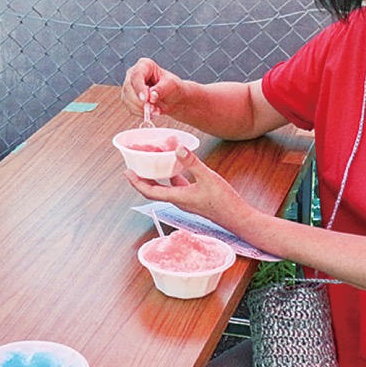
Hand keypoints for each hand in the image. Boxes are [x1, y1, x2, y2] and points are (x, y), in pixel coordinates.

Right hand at [121, 58, 185, 120]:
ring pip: (127, 99)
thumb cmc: (172, 88)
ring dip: (141, 108)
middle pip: (128, 88)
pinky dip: (141, 113)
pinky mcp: (128, 99)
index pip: (137, 75)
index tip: (145, 99)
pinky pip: (130, 108)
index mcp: (144, 65)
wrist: (172, 98)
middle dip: (140, 101)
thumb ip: (161, 89)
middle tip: (152, 108)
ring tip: (155, 110)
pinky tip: (151, 111)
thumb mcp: (171, 86)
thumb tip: (151, 96)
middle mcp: (133, 74)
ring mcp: (129, 86)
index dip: (139, 88)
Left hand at [124, 147, 252, 228]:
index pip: (150, 191)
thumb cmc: (224, 202)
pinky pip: (177, 186)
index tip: (127, 172)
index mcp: (178, 197)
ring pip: (165, 188)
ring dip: (157, 176)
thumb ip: (192, 162)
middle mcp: (178, 200)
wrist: (237, 218)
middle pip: (154, 190)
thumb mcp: (208, 177)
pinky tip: (176, 166)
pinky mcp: (193, 198)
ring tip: (152, 162)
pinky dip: (172, 176)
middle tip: (134, 166)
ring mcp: (186, 200)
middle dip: (142, 179)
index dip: (136, 182)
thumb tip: (177, 148)